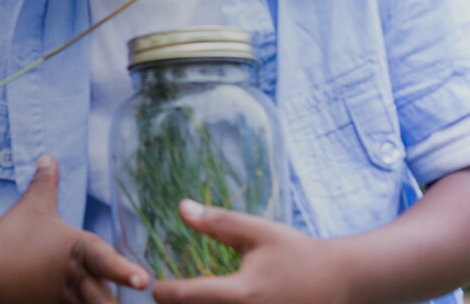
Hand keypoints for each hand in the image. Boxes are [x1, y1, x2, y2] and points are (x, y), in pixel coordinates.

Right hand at [0, 155, 148, 302]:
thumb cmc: (9, 236)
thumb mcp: (31, 207)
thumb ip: (45, 183)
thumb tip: (49, 157)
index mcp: (76, 249)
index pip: (104, 260)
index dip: (124, 270)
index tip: (143, 279)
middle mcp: (73, 277)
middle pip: (105, 298)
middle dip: (119, 303)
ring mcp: (62, 298)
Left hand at [152, 200, 346, 303]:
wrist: (343, 282)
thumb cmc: (298, 254)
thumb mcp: (258, 232)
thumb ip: (218, 222)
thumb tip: (182, 206)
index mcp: (241, 293)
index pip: (183, 297)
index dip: (162, 291)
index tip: (157, 283)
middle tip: (175, 294)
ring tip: (192, 299)